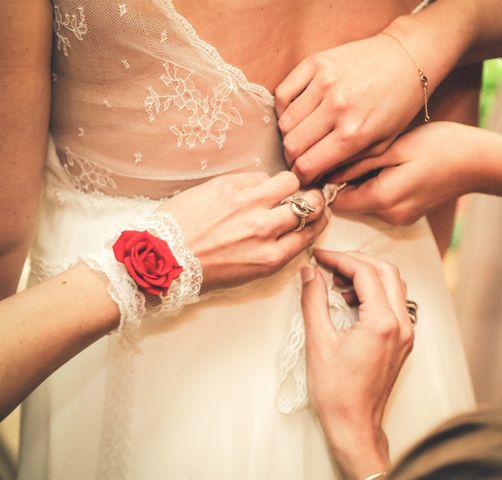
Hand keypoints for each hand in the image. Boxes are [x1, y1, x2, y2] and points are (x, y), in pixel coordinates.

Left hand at [159, 171, 328, 292]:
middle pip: (309, 204)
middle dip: (314, 200)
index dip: (318, 221)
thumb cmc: (200, 270)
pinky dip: (260, 181)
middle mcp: (265, 230)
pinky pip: (260, 174)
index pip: (310, 232)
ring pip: (290, 182)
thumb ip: (273, 252)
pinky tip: (250, 188)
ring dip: (290, 185)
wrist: (161, 257)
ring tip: (280, 188)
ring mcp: (248, 205)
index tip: (318, 215)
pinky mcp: (229, 185)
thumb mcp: (246, 273)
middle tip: (308, 197)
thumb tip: (288, 230)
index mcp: (270, 258)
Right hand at [275, 33, 424, 185]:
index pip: (308, 164)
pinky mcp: (316, 62)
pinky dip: (284, 108)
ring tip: (300, 136)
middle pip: (292, 144)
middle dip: (292, 158)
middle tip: (298, 158)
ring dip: (288, 134)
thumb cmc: (398, 105)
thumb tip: (323, 180)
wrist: (408, 58)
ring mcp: (324, 82)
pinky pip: (284, 92)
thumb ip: (350, 165)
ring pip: (285, 121)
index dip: (301, 176)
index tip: (301, 176)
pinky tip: (295, 113)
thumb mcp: (382, 144)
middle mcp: (337, 107)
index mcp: (354, 133)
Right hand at [301, 249, 414, 479]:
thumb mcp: (318, 341)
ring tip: (337, 283)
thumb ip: (314, 300)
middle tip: (330, 263)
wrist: (354, 425)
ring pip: (394, 286)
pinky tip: (350, 302)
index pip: (365, 272)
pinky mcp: (403, 341)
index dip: (340, 259)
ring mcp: (406, 334)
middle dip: (357, 261)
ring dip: (368, 276)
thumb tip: (309, 273)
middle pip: (386, 271)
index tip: (319, 257)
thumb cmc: (337, 392)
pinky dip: (374, 293)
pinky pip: (394, 304)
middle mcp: (402, 325)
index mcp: (382, 322)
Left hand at [330, 122, 482, 225]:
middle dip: (345, 181)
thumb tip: (326, 172)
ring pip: (364, 203)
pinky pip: (380, 203)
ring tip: (378, 156)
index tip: (331, 160)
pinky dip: (377, 187)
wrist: (480, 162)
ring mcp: (400, 218)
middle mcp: (389, 216)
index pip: (336, 202)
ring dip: (362, 183)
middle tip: (355, 152)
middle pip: (350, 203)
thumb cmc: (440, 146)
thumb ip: (358, 162)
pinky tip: (392, 167)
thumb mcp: (395, 146)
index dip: (327, 182)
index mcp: (383, 200)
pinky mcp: (408, 214)